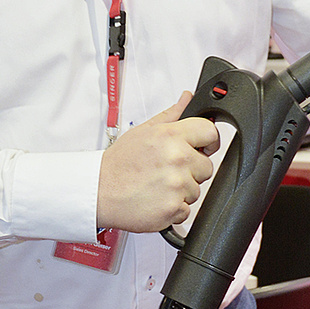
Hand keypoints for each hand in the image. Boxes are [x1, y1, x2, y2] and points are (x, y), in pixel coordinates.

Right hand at [96, 92, 219, 232]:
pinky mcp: (173, 209)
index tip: (202, 147)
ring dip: (181, 191)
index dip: (208, 141)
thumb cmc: (119, 163)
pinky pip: (186, 210)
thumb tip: (187, 98)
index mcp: (171, 136)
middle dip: (192, 170)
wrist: (99, 191)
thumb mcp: (144, 131)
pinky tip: (157, 199)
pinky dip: (173, 209)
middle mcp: (177, 159)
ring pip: (197, 190)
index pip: (210, 132)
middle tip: (168, 171)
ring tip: (158, 185)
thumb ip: (172, 114)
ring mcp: (176, 185)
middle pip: (207, 166)